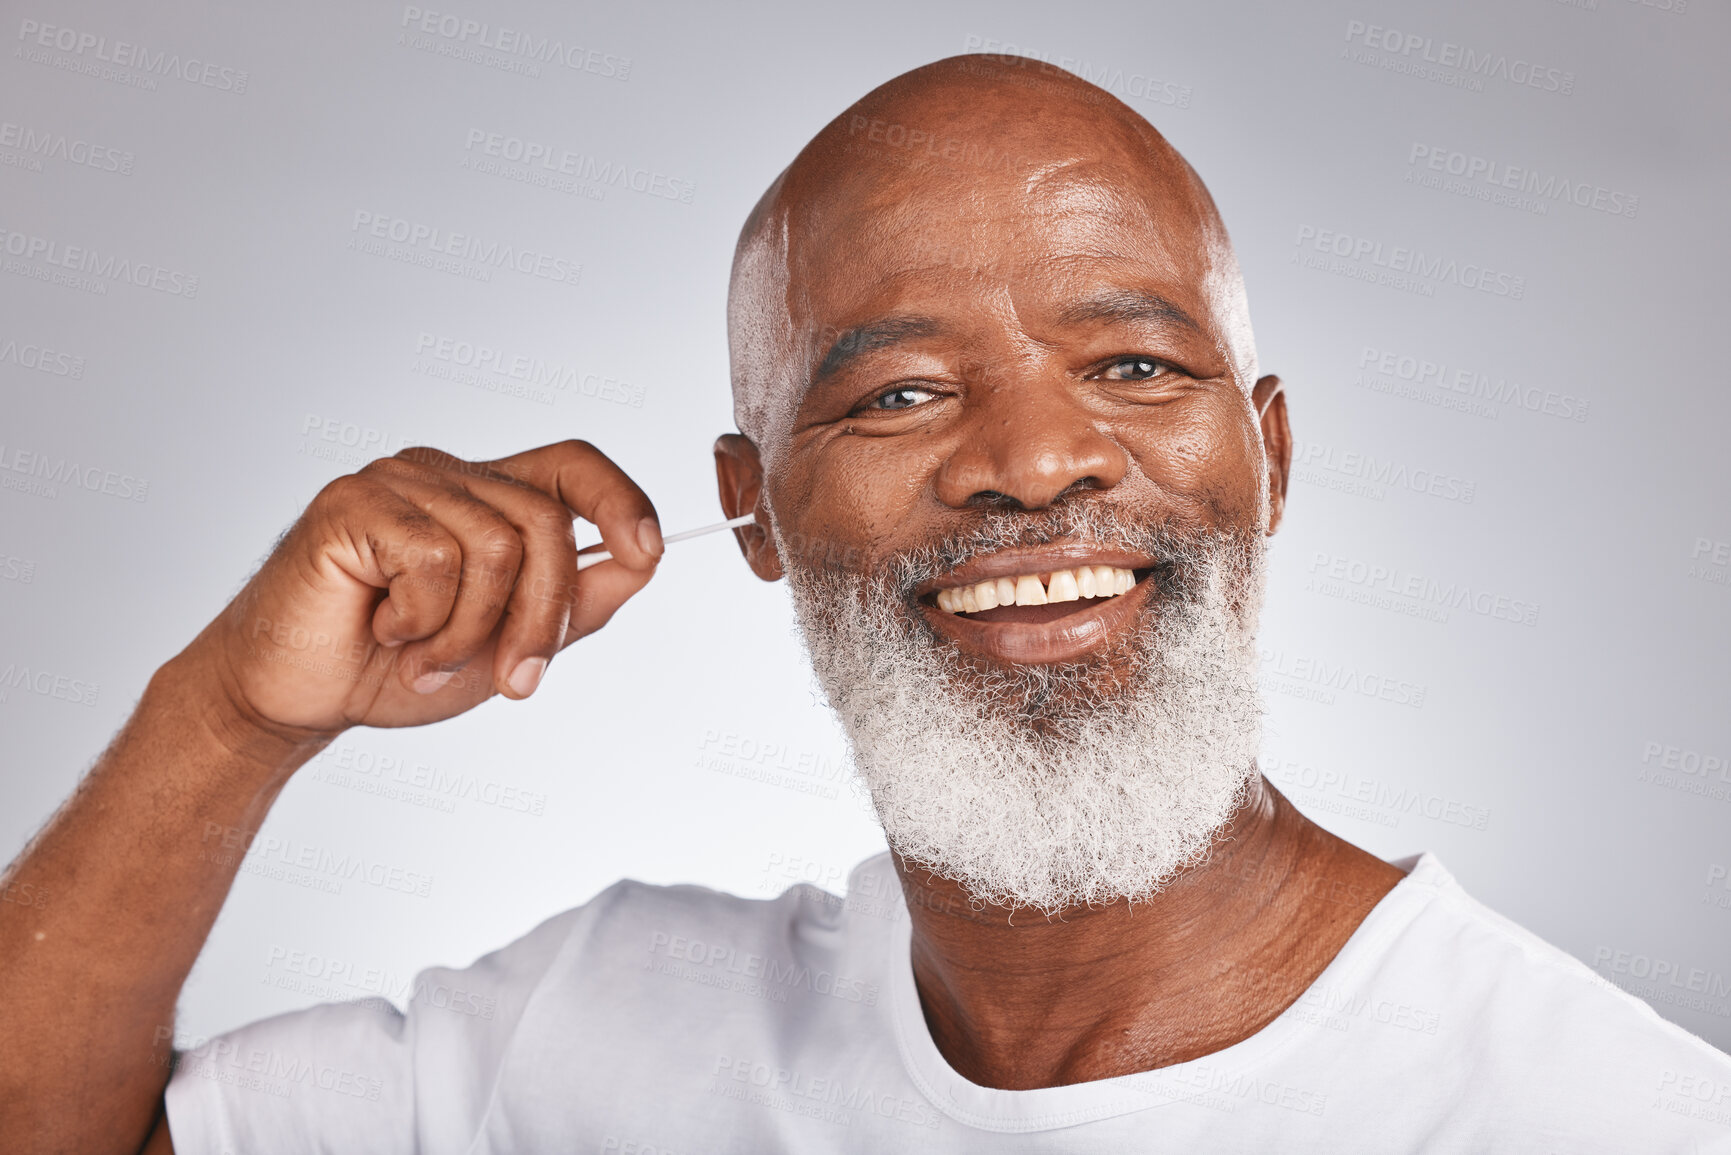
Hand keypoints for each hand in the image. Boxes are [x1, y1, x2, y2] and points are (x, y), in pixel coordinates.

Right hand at [187, 441, 662, 736]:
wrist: (296, 699)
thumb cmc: (394, 668)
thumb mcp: (507, 643)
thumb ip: (574, 604)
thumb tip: (643, 563)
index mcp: (488, 497)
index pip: (574, 465)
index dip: (623, 499)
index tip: (649, 552)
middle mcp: (447, 476)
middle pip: (548, 524)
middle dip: (545, 619)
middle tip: (517, 681)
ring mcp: (398, 481)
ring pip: (497, 546)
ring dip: (472, 631)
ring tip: (427, 659)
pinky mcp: (352, 503)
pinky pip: (434, 559)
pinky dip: (423, 621)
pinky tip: (386, 633)